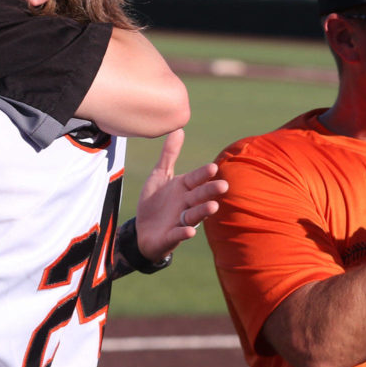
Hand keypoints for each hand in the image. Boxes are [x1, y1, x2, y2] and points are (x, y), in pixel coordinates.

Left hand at [133, 129, 228, 262]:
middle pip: (199, 196)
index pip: (195, 179)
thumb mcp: (159, 176)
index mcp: (183, 188)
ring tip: (213, 206)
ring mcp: (180, 220)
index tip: (213, 168)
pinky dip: (184, 232)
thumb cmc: (154, 202)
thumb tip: (178, 129)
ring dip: (203, 211)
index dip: (203, 174)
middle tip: (223, 186)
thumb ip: (169, 155)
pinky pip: (178, 234)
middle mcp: (185, 204)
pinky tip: (190, 231)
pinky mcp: (171, 236)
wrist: (142, 231)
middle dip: (210, 191)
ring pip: (194, 215)